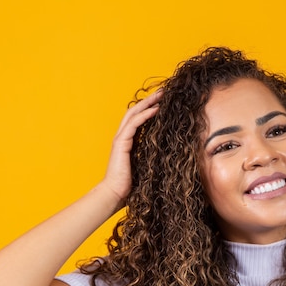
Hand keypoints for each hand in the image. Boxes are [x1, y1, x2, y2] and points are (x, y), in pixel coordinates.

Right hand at [100, 89, 162, 207]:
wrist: (115, 194)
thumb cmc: (130, 186)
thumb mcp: (146, 167)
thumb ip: (152, 157)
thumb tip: (170, 155)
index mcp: (129, 142)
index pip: (139, 119)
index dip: (150, 109)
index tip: (164, 102)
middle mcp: (123, 137)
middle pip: (136, 111)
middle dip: (150, 100)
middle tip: (164, 91)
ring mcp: (121, 139)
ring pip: (134, 113)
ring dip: (149, 103)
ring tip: (161, 95)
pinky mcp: (121, 143)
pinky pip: (134, 124)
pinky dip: (145, 115)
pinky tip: (156, 109)